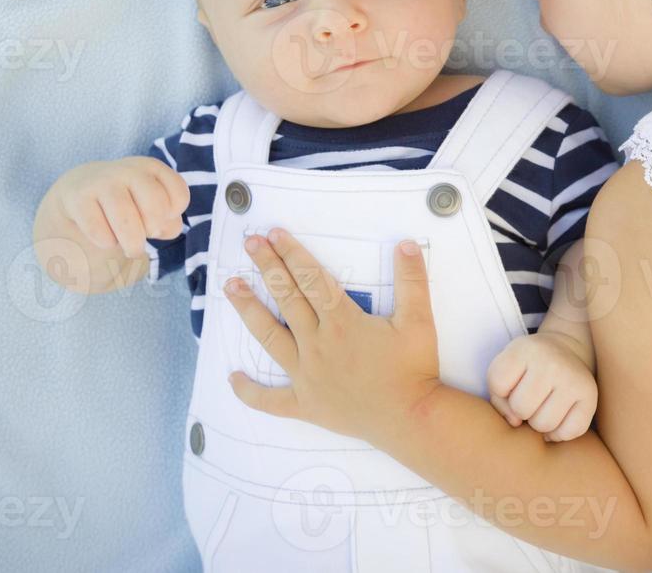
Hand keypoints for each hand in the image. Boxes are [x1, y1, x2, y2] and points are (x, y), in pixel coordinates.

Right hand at [54, 157, 187, 258]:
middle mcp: (129, 170)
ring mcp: (102, 182)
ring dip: (133, 243)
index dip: (173, 215)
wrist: (77, 191)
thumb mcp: (152, 205)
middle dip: (153, 229)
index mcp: (152, 168)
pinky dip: (107, 242)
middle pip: (156, 208)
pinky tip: (106, 239)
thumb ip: (169, 220)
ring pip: (127, 220)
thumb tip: (167, 229)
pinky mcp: (78, 198)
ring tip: (131, 249)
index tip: (162, 218)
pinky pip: (99, 231)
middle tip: (145, 234)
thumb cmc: (126, 202)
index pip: (178, 196)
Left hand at [222, 229, 441, 446]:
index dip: (293, 254)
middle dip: (268, 268)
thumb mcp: (420, 320)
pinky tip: (233, 378)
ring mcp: (306, 375)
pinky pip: (270, 400)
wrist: (409, 417)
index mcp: (342, 321)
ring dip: (249, 310)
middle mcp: (317, 344)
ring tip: (231, 287)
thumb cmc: (414, 368)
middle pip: (287, 299)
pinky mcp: (305, 404)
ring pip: (270, 337)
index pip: (312, 279)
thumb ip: (412, 280)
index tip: (275, 234)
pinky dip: (249, 391)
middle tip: (250, 243)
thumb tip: (405, 243)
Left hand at [486, 331, 597, 441]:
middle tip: (530, 397)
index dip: (501, 391)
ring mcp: (573, 377)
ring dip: (540, 423)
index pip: (498, 384)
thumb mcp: (506, 370)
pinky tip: (558, 417)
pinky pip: (569, 432)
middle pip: (521, 409)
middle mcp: (551, 361)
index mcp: (524, 349)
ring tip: (543, 406)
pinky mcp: (590, 394)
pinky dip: (560, 433)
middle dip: (521, 410)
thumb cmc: (528, 367)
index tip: (513, 381)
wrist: (565, 350)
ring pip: (544, 425)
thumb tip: (516, 423)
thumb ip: (499, 398)